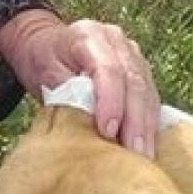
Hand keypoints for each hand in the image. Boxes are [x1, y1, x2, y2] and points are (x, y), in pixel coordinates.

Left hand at [0, 9, 160, 157]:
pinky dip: (149, 123)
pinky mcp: (141, 70)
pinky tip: (148, 147)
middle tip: (134, 153)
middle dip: (135, 121)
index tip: (108, 131)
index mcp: (89, 35)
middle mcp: (117, 41)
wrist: (46, 43)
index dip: (111, 101)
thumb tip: (87, 116)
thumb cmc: (42, 58)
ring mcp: (132, 54)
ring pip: (147, 91)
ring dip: (146, 126)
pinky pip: (150, 98)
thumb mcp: (43, 71)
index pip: (108, 69)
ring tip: (143, 158)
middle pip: (134, 81)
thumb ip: (65, 89)